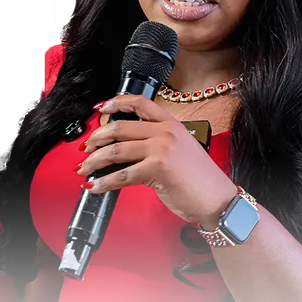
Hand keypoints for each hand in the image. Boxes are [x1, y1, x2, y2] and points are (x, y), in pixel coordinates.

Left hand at [77, 95, 237, 226]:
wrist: (218, 199)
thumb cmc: (201, 180)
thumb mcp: (181, 150)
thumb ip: (158, 142)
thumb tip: (126, 147)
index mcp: (171, 124)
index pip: (139, 103)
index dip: (115, 103)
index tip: (100, 110)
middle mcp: (165, 132)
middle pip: (120, 127)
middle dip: (96, 138)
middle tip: (86, 148)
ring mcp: (161, 149)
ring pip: (116, 150)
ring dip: (94, 161)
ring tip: (84, 169)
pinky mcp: (156, 169)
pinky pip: (121, 174)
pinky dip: (103, 182)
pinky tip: (95, 186)